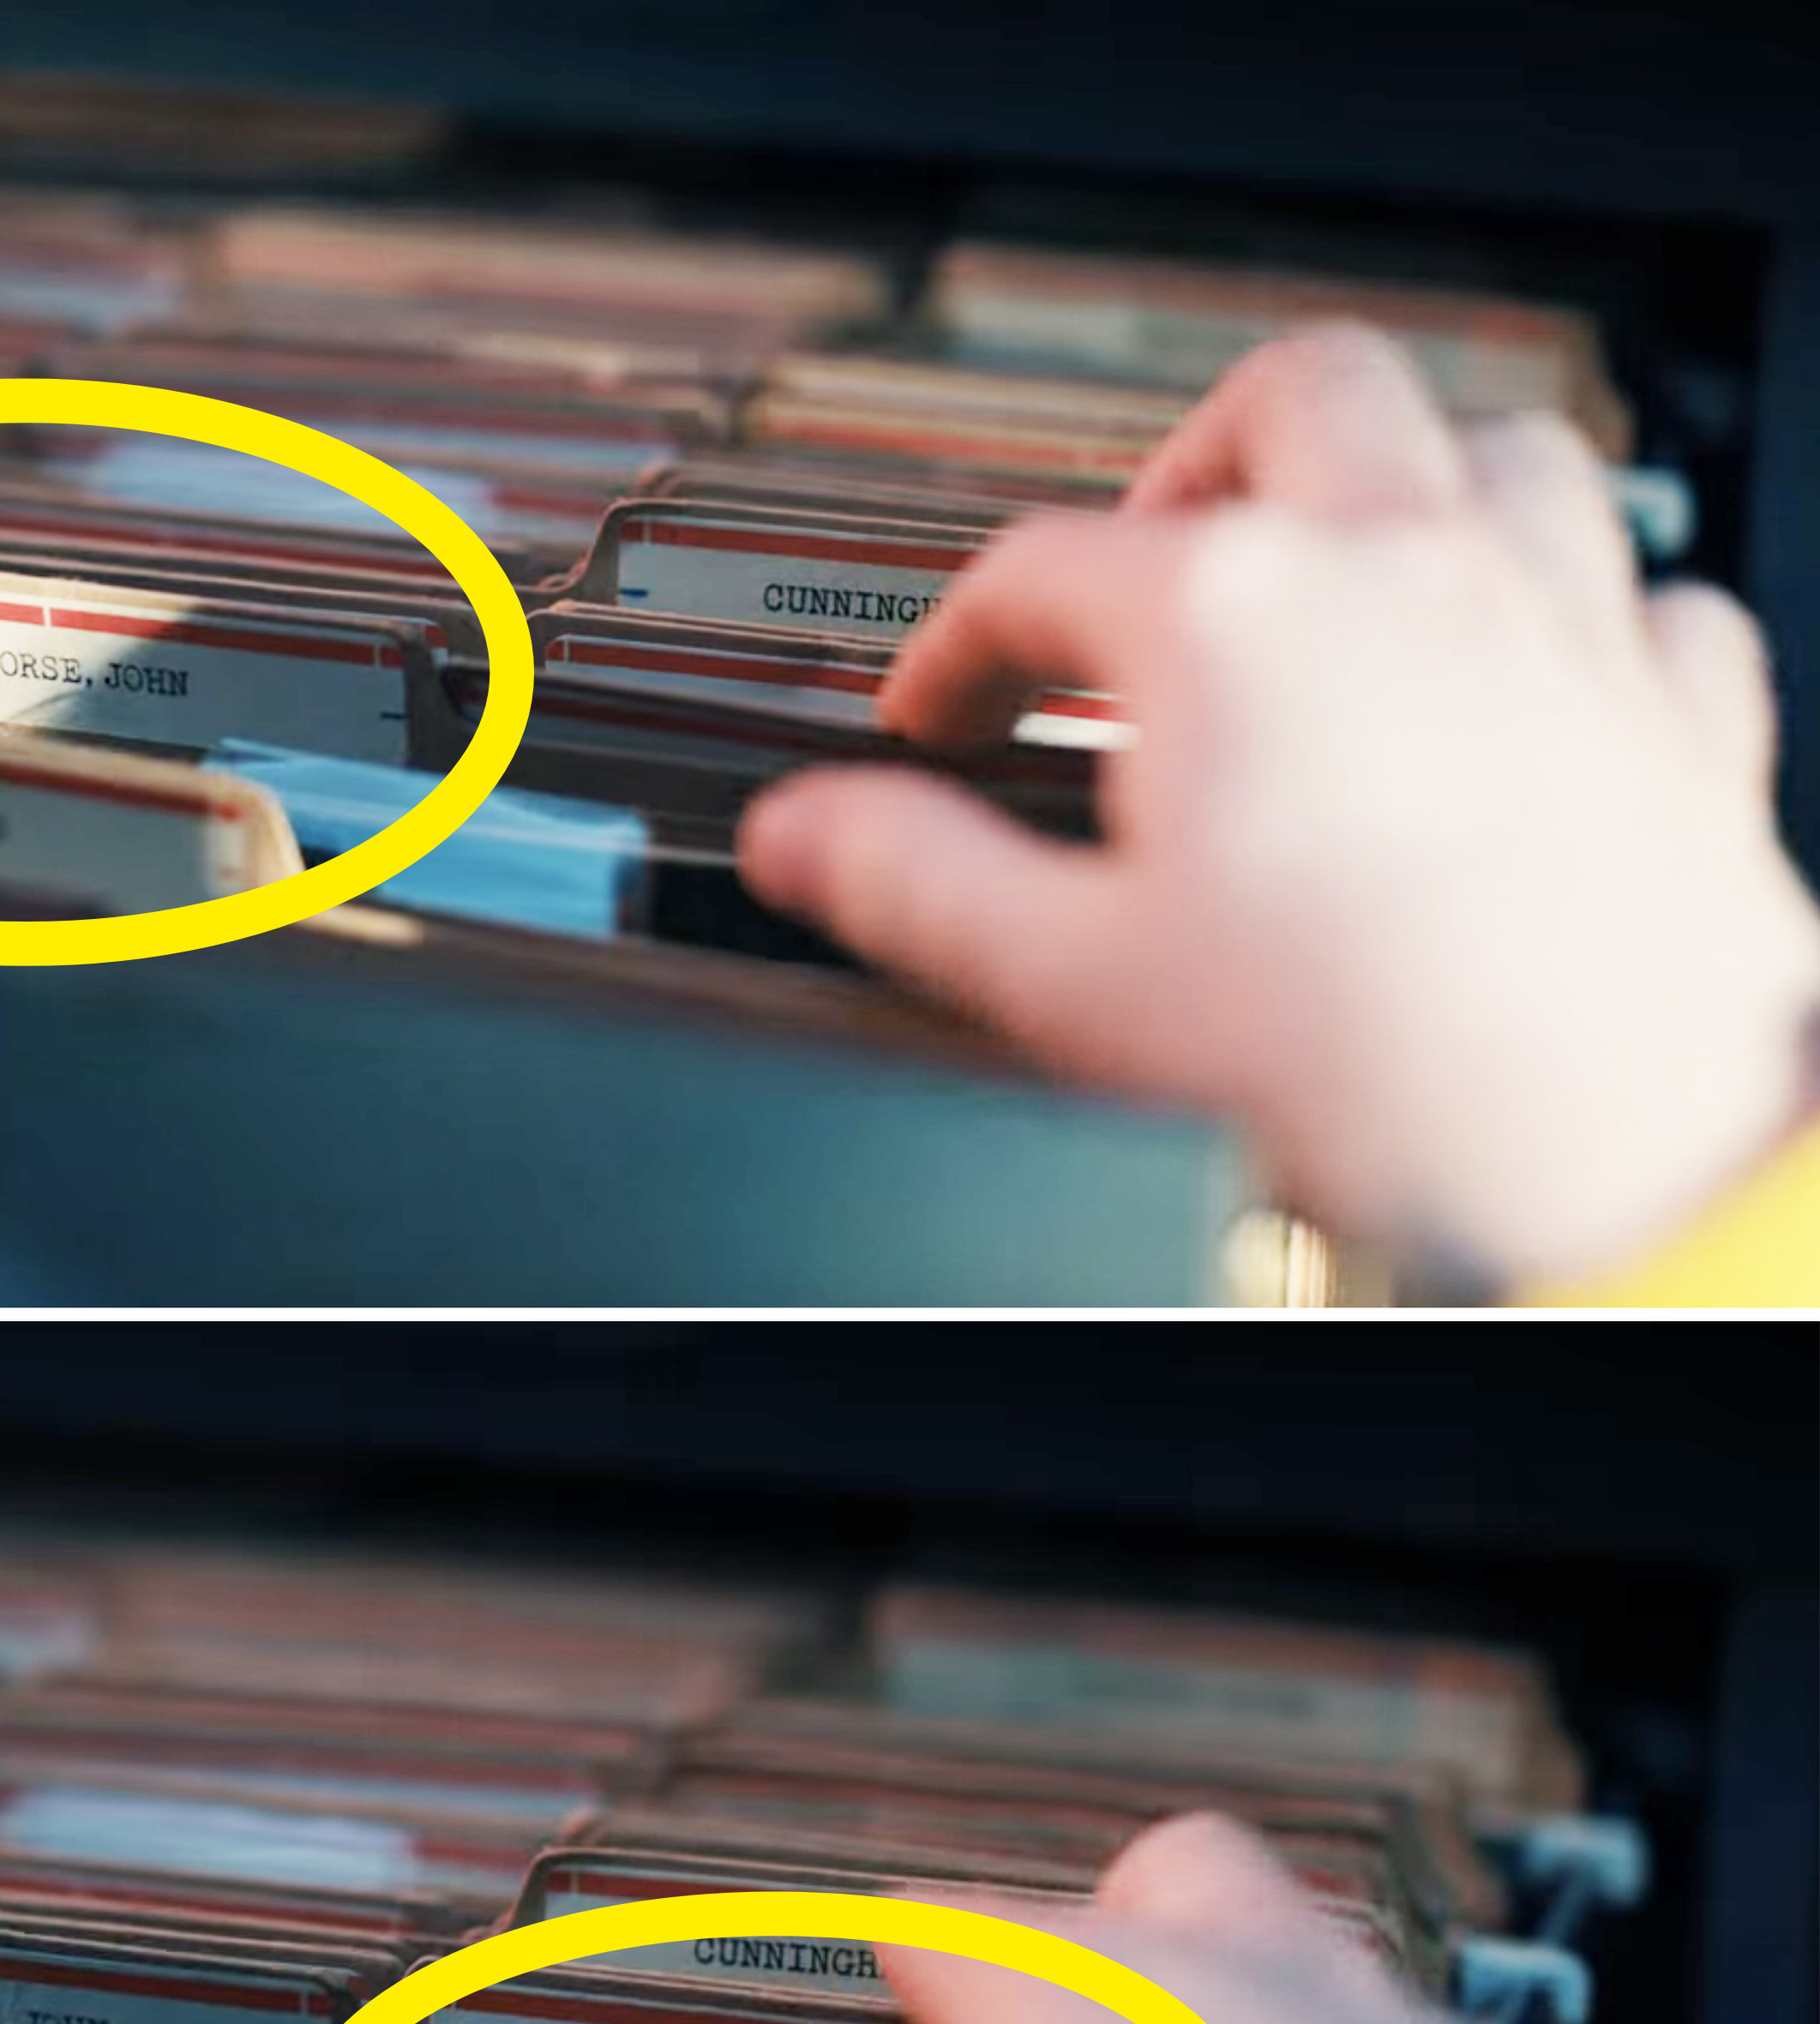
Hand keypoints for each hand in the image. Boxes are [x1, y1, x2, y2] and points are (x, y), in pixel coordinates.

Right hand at [737, 327, 1819, 1285]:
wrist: (1608, 1166)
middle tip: (1143, 558)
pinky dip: (1571, 611)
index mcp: (1234, 619)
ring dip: (1400, 489)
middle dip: (1194, 455)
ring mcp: (1563, 631)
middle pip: (1298, 394)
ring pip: (1497, 447)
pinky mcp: (1679, 721)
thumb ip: (915, 883)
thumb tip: (806, 834)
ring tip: (1331, 576)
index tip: (940, 714)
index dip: (958, 642)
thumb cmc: (1362, 1077)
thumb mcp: (1071, 985)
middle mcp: (1411, 574)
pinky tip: (1520, 678)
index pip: (1041, 571)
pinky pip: (1642, 594)